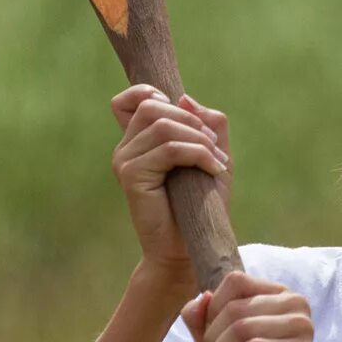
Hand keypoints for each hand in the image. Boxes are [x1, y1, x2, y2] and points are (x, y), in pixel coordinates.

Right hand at [110, 86, 230, 281]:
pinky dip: (198, 154)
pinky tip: (213, 169)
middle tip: (215, 148)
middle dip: (192, 121)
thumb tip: (185, 99)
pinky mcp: (131, 176)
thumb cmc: (200, 205)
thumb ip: (207, 124)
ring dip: (199, 139)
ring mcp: (125, 161)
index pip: (130, 98)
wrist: (188, 248)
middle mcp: (126, 148)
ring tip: (217, 161)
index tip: (187, 116)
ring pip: (163, 124)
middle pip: (153, 105)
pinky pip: (168, 149)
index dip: (154, 93)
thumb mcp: (212, 156)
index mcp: (140, 141)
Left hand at [181, 272, 321, 341]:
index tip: (214, 337)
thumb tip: (200, 300)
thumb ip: (203, 319)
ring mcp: (301, 325)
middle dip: (213, 340)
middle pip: (234, 309)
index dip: (213, 309)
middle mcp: (295, 302)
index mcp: (278, 292)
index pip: (235, 281)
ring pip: (241, 328)